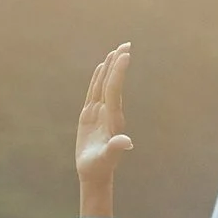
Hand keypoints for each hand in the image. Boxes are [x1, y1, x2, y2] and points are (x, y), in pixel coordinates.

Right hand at [76, 44, 133, 217]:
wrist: (94, 173)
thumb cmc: (99, 167)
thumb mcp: (106, 159)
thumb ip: (116, 149)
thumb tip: (126, 142)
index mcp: (113, 119)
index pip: (115, 90)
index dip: (119, 72)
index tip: (125, 55)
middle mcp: (109, 112)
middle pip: (113, 83)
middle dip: (119, 64)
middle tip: (126, 44)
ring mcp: (101, 113)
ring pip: (105, 85)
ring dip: (110, 68)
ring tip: (115, 51)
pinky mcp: (91, 115)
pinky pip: (95, 92)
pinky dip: (98, 78)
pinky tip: (100, 68)